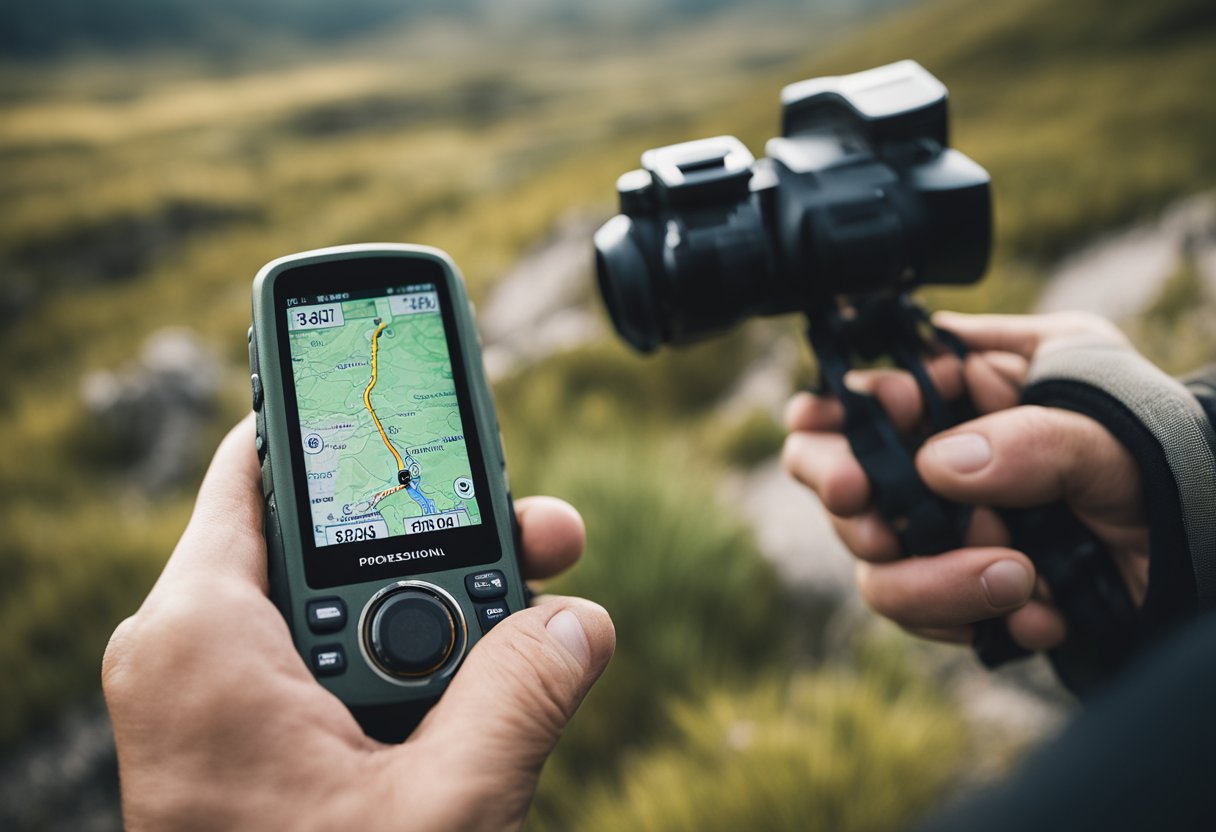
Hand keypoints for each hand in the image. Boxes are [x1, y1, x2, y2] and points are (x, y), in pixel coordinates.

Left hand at [102, 415, 614, 830]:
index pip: (263, 464)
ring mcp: (224, 700)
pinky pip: (345, 665)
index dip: (342, 414)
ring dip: (452, 609)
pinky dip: (422, 662)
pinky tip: (492, 681)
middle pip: (332, 536)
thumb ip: (519, 700)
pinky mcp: (255, 742)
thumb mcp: (442, 811)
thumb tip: (583, 624)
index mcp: (201, 637)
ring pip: (351, 605)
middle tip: (543, 530)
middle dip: (448, 532)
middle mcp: (198, 652)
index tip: (411, 379)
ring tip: (536, 622)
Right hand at [781, 311, 1148, 650]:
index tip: (878, 440)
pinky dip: (979, 621)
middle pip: (838, 484)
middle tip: (878, 525)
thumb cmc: (1159, 451)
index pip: (859, 395)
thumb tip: (938, 469)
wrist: (1204, 541)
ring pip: (878, 568)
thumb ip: (1030, 438)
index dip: (841, 418)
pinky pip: (929, 618)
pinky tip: (1043, 614)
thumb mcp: (1110, 420)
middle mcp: (931, 460)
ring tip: (1022, 579)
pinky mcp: (959, 588)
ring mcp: (940, 529)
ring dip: (935, 583)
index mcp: (957, 390)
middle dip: (851, 507)